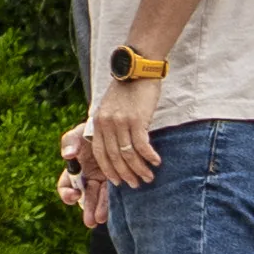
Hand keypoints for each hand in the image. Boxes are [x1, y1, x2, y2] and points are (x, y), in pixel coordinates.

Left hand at [64, 81, 168, 198]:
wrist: (137, 69)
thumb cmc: (128, 91)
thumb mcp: (111, 108)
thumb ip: (111, 127)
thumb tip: (118, 150)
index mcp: (98, 122)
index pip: (100, 153)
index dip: (109, 170)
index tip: (118, 182)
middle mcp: (106, 124)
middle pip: (114, 157)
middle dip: (125, 174)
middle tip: (136, 184)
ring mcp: (120, 121)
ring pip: (128, 154)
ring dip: (139, 169)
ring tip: (148, 177)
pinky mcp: (136, 119)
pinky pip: (141, 145)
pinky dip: (149, 157)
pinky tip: (156, 162)